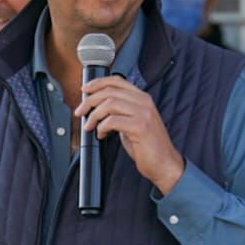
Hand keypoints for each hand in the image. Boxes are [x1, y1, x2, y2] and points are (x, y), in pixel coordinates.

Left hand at [75, 74, 185, 194]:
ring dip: (94, 115)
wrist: (164, 163)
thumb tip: (96, 108)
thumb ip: (119, 112)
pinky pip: (112, 121)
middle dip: (89, 101)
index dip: (98, 83)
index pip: (117, 81)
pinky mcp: (140, 127)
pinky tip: (102, 135)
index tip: (85, 89)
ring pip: (109, 104)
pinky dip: (102, 128)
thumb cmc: (147, 145)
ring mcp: (144, 113)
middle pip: (110, 91)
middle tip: (80, 112)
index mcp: (142, 98)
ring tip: (89, 126)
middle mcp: (144, 102)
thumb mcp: (132, 122)